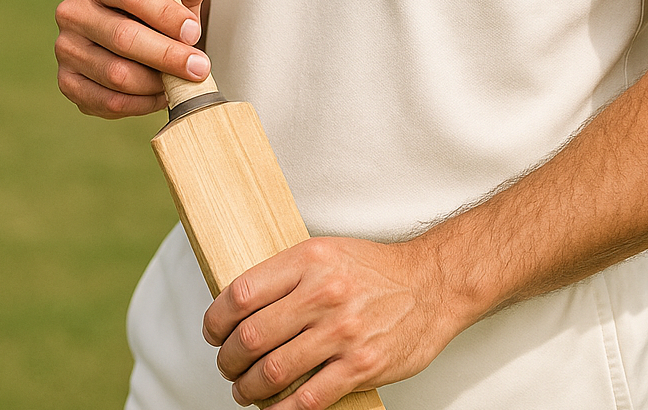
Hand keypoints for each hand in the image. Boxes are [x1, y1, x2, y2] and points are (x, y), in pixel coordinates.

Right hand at [54, 0, 220, 116]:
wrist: (130, 28)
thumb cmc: (155, 7)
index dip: (166, 15)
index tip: (195, 31)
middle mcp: (73, 11)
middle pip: (124, 37)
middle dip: (168, 55)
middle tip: (199, 67)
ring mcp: (66, 48)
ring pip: (116, 74)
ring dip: (156, 81)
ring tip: (181, 79)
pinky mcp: (68, 82)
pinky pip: (106, 101)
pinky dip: (140, 104)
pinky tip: (160, 93)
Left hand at [202, 235, 465, 408]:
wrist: (433, 284)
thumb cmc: (375, 271)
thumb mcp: (326, 253)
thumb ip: (286, 276)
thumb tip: (237, 307)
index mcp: (309, 260)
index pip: (241, 293)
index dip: (216, 320)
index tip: (214, 332)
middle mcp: (323, 293)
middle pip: (250, 337)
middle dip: (227, 360)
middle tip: (227, 366)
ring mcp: (342, 332)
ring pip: (272, 372)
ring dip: (248, 389)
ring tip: (246, 390)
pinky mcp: (361, 366)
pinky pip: (307, 401)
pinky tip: (274, 409)